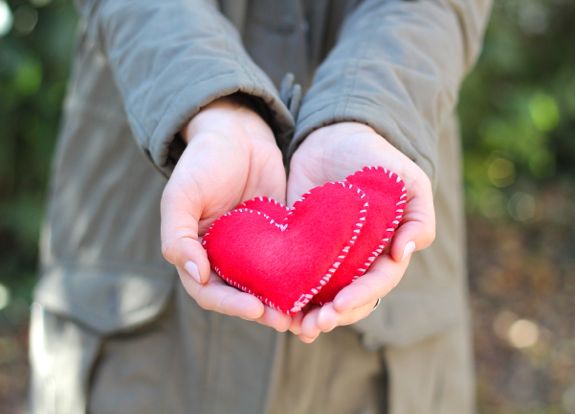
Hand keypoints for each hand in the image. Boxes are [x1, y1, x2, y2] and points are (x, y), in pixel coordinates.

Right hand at [161, 96, 290, 331]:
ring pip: (268, 285)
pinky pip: (290, 263)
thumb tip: (197, 275)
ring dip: (284, 302)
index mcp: (198, 254)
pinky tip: (320, 287)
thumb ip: (178, 235)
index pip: (210, 292)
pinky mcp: (280, 238)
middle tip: (287, 321)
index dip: (230, 305)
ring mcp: (254, 250)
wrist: (238, 134)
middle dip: (263, 311)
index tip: (255, 309)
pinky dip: (301, 279)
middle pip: (242, 296)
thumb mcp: (181, 195)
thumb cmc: (203, 162)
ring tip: (307, 315)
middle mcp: (225, 258)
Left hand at [287, 122, 435, 341]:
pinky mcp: (300, 246)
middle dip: (333, 315)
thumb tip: (405, 253)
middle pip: (349, 299)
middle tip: (312, 326)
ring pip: (322, 295)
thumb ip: (418, 215)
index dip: (360, 297)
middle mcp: (356, 260)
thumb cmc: (376, 158)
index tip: (339, 305)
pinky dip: (288, 294)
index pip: (377, 283)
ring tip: (294, 326)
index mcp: (385, 250)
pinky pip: (295, 275)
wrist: (334, 137)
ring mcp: (327, 256)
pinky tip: (275, 307)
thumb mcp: (408, 181)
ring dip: (310, 315)